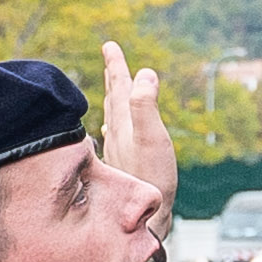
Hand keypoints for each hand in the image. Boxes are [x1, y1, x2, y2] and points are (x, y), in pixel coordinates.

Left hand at [99, 42, 175, 220]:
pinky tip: (112, 128)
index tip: (109, 45)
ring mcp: (118, 148)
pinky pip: (116, 133)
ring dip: (113, 97)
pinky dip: (115, 121)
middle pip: (113, 97)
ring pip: (113, 114)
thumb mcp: (152, 137)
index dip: (116, 65)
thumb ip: (145, 105)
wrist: (141, 216)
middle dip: (113, 76)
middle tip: (110, 56)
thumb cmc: (150, 177)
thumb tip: (145, 73)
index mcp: (124, 122)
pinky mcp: (123, 162)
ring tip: (112, 86)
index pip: (119, 86)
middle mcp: (118, 133)